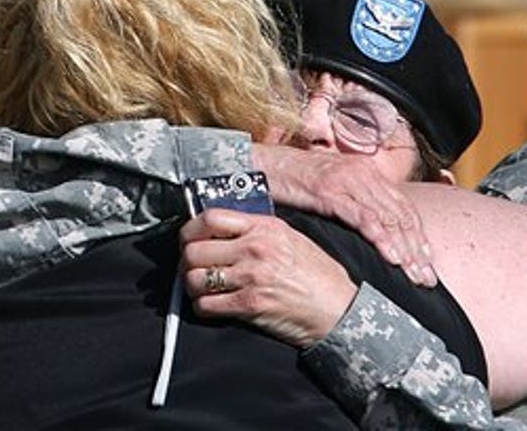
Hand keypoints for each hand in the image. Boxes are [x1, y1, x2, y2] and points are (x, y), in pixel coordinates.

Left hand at [179, 209, 357, 348]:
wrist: (339, 309)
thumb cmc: (318, 275)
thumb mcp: (291, 238)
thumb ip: (258, 230)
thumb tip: (222, 229)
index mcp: (264, 227)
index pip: (210, 218)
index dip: (190, 228)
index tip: (188, 238)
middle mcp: (255, 248)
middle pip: (195, 249)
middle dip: (188, 261)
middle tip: (194, 267)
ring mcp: (251, 277)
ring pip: (195, 278)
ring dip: (192, 286)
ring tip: (202, 288)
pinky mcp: (250, 305)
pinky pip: (206, 305)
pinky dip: (202, 307)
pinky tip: (212, 305)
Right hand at [252, 144, 435, 285]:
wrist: (260, 165)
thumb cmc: (292, 181)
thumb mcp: (330, 190)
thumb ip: (351, 205)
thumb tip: (371, 232)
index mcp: (366, 173)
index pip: (402, 207)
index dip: (418, 236)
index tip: (427, 264)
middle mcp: (362, 174)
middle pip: (401, 215)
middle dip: (418, 249)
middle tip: (428, 278)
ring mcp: (346, 181)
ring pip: (387, 217)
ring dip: (405, 248)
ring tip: (415, 274)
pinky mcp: (329, 191)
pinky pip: (362, 216)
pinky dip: (380, 238)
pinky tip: (391, 256)